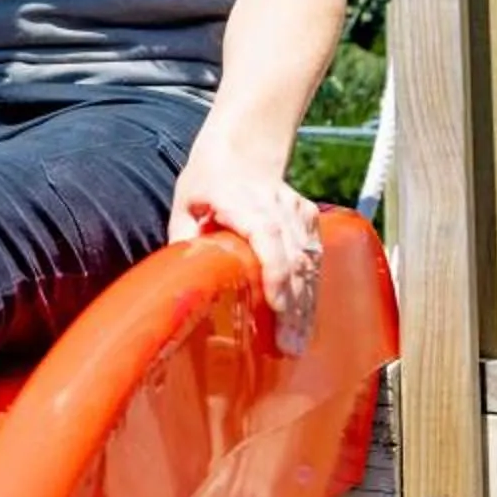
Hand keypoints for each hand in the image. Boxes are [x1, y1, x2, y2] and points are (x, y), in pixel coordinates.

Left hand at [169, 149, 321, 356]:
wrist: (241, 150)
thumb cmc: (206, 182)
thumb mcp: (184, 203)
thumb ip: (183, 238)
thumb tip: (180, 281)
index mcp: (241, 199)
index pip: (268, 236)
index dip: (276, 272)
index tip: (276, 305)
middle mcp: (275, 204)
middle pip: (293, 256)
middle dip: (293, 304)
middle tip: (286, 346)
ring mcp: (296, 210)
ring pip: (309, 260)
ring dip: (305, 303)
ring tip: (296, 342)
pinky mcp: (308, 217)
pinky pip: (315, 256)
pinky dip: (312, 287)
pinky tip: (305, 319)